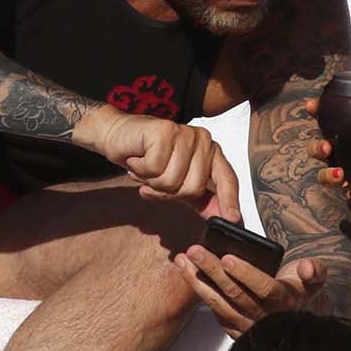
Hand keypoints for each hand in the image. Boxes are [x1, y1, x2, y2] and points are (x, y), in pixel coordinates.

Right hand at [78, 106, 242, 220]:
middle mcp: (202, 140)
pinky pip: (155, 169)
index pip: (227, 178)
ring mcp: (185, 134)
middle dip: (167, 192)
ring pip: (172, 181)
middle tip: (154, 179)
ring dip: (151, 181)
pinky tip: (138, 158)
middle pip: (193, 188)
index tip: (232, 219)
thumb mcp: (178, 183)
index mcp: (210, 151)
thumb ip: (201, 199)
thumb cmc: (147, 158)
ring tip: (145, 167)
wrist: (118, 136)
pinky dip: (140, 170)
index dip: (229, 200)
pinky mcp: (165, 131)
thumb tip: (223, 218)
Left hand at [174, 244, 316, 335]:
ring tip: (183, 260)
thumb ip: (315, 271)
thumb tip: (306, 268)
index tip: (227, 257)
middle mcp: (265, 317)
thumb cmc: (298, 290)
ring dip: (198, 282)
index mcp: (285, 302)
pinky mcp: (234, 330)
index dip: (245, 273)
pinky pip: (214, 312)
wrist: (293, 318)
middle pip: (235, 294)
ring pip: (219, 304)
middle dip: (212, 270)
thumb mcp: (314, 280)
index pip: (264, 288)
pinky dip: (199, 293)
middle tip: (195, 250)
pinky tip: (188, 274)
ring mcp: (248, 326)